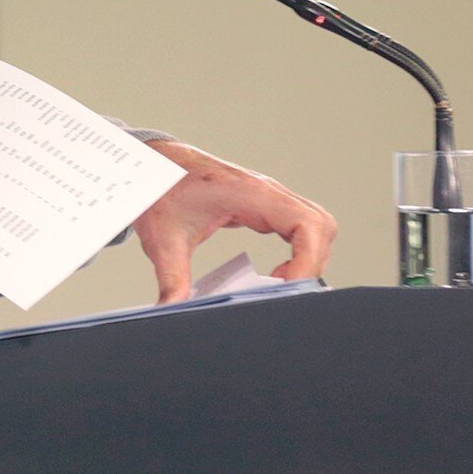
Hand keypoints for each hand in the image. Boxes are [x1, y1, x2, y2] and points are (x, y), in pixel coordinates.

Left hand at [132, 140, 336, 304]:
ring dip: (309, 255)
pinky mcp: (263, 203)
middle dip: (313, 262)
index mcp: (249, 194)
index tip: (288, 286)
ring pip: (314, 224)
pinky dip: (299, 249)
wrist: (151, 162)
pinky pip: (299, 224)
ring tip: (281, 282)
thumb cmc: (160, 187)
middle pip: (321, 225)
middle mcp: (266, 191)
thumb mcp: (163, 239)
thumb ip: (171, 279)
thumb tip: (172, 310)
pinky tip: (276, 271)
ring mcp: (267, 195)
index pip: (306, 224)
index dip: (308, 260)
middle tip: (284, 288)